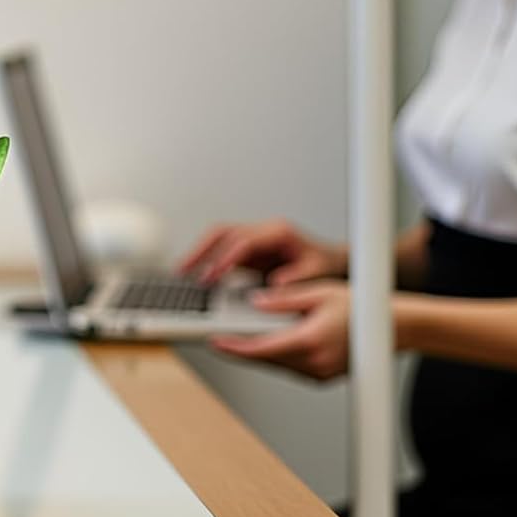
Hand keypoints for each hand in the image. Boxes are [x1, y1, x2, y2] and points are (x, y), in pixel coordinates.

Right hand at [178, 217, 346, 286]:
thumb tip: (274, 285)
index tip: (212, 275)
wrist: (332, 261)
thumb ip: (295, 279)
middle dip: (201, 250)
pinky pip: (222, 248)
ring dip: (199, 252)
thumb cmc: (324, 265)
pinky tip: (198, 272)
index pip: (243, 241)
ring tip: (184, 270)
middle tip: (186, 270)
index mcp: (278, 232)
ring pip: (218, 236)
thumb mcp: (315, 273)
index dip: (225, 258)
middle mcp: (263, 231)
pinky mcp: (250, 248)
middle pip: (223, 232)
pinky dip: (207, 258)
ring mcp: (255, 237)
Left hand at [210, 280, 350, 380]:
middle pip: (265, 360)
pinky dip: (276, 356)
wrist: (395, 328)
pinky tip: (266, 343)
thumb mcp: (318, 293)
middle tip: (217, 339)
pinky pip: (291, 368)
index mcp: (310, 341)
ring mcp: (320, 373)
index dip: (235, 348)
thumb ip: (283, 300)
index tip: (216, 343)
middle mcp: (314, 363)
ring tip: (237, 338)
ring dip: (257, 353)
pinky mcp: (323, 377)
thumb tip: (256, 302)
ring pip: (277, 366)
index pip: (262, 349)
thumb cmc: (362, 309)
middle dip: (240, 350)